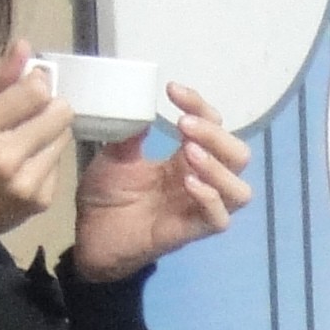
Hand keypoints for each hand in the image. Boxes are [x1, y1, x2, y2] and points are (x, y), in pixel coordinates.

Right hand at [0, 40, 75, 248]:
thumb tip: (25, 47)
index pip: (35, 91)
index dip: (36, 81)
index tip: (27, 83)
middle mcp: (6, 157)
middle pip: (60, 113)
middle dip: (47, 105)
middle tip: (26, 111)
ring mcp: (26, 183)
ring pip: (63, 137)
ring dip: (47, 131)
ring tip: (20, 138)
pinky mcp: (39, 201)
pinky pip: (58, 163)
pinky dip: (44, 157)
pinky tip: (20, 163)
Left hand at [71, 78, 251, 279]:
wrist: (88, 239)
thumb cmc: (105, 199)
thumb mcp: (115, 157)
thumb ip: (132, 135)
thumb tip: (141, 106)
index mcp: (186, 160)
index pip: (213, 127)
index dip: (200, 105)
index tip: (172, 90)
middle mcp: (201, 182)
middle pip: (238, 156)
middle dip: (216, 135)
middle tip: (183, 125)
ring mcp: (198, 208)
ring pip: (240, 190)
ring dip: (218, 166)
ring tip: (188, 152)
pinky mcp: (190, 232)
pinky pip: (219, 219)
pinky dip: (209, 198)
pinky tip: (187, 183)